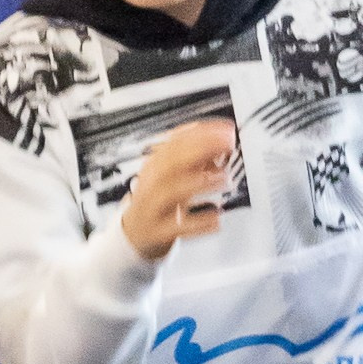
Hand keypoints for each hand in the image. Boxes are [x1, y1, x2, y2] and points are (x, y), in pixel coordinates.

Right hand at [123, 120, 238, 260]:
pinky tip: (216, 219)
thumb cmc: (159, 198)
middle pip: (170, 162)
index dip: (202, 134)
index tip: (226, 130)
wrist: (135, 233)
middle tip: (227, 146)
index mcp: (155, 164)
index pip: (175, 142)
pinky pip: (178, 228)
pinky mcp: (157, 232)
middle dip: (200, 150)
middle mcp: (151, 183)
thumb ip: (196, 157)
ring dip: (200, 182)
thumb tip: (221, 140)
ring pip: (172, 192)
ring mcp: (152, 207)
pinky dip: (198, 223)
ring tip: (224, 179)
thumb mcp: (174, 174)